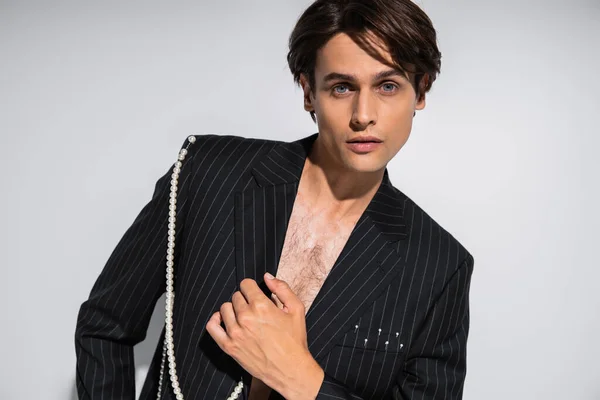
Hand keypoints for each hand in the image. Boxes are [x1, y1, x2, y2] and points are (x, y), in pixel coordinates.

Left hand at [206, 273, 323, 398]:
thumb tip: (267, 276)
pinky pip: (212, 327)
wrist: (290, 369)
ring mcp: (235, 333)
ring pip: (224, 308)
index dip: (252, 287)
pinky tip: (224, 320)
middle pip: (236, 296)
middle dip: (245, 299)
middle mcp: (246, 317)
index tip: (255, 294)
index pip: (246, 284)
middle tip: (255, 309)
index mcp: (261, 306)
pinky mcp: (229, 347)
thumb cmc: (294, 340)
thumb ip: (282, 289)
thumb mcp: (296, 309)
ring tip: (243, 317)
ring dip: (233, 309)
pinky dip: (216, 320)